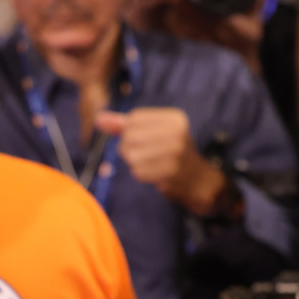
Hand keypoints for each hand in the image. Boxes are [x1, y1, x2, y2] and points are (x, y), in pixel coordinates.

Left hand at [95, 108, 228, 215]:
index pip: (134, 118)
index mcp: (174, 118)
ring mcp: (175, 152)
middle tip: (143, 155)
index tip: (142, 139)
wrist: (199, 180)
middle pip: (130, 136)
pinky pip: (138, 172)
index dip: (129, 131)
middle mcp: (177, 132)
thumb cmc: (173, 153)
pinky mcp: (170, 172)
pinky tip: (154, 174)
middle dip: (129, 148)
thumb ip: (125, 124)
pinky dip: (141, 175)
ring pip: (132, 155)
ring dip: (135, 163)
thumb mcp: (154, 132)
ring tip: (150, 164)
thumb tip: (99, 118)